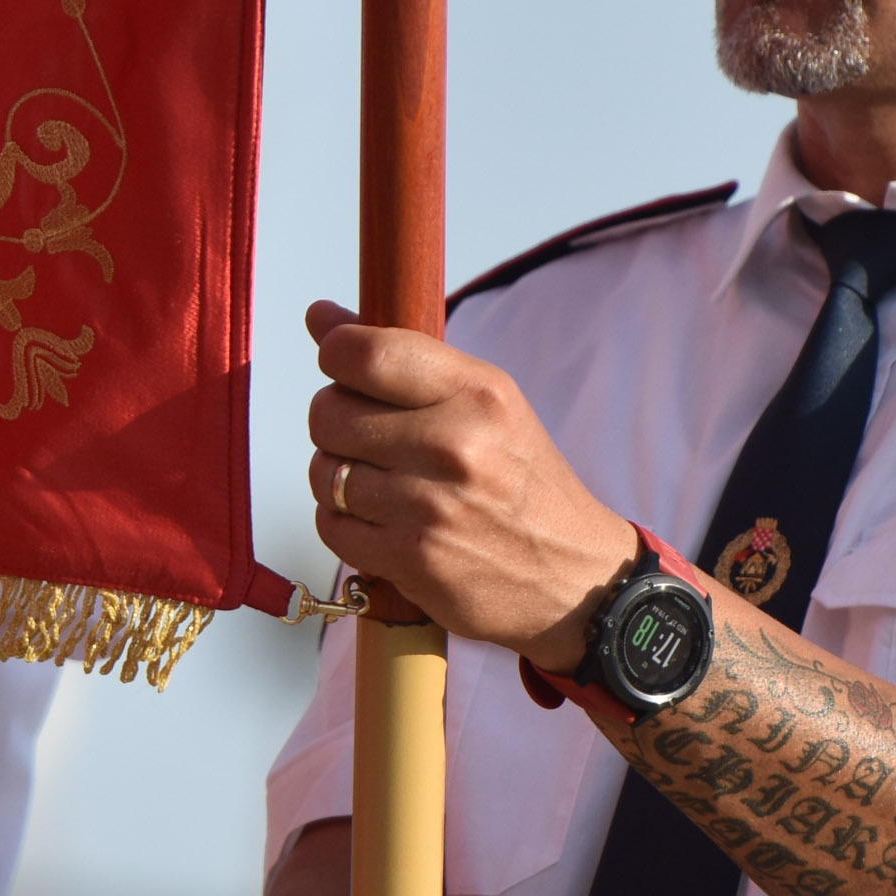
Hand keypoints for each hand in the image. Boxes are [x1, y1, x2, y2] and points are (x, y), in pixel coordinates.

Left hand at [304, 301, 635, 670]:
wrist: (574, 579)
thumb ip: (403, 358)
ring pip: (324, 471)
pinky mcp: (409, 557)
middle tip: (371, 438)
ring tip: (382, 484)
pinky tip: (383, 521)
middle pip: (329, 413)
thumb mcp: (487, 405)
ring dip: (339, 477)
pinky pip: (330, 524)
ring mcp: (429, 505)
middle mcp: (454, 445)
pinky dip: (345, 523)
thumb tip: (320, 316)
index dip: (336, 355)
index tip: (341, 366)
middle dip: (336, 423)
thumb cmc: (522, 484)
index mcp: (478, 394)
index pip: (366, 353)